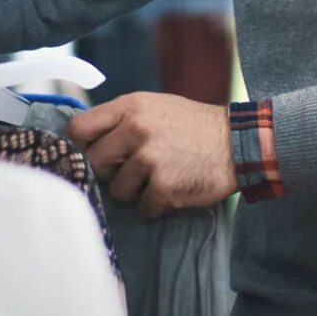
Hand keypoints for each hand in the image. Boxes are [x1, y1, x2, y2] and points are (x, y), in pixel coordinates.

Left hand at [68, 93, 238, 216]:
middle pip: (95, 163)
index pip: (79, 129)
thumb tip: (84, 141)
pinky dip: (155, 206)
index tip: (91, 155)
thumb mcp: (154, 107)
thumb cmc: (192, 126)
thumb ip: (120, 119)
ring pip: (117, 190)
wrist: (237, 144)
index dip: (81, 147)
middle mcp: (136, 130)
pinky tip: (171, 191)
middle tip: (132, 170)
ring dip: (135, 191)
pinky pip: (142, 208)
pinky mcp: (164, 186)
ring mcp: (150, 159)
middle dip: (110, 172)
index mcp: (130, 107)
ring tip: (157, 178)